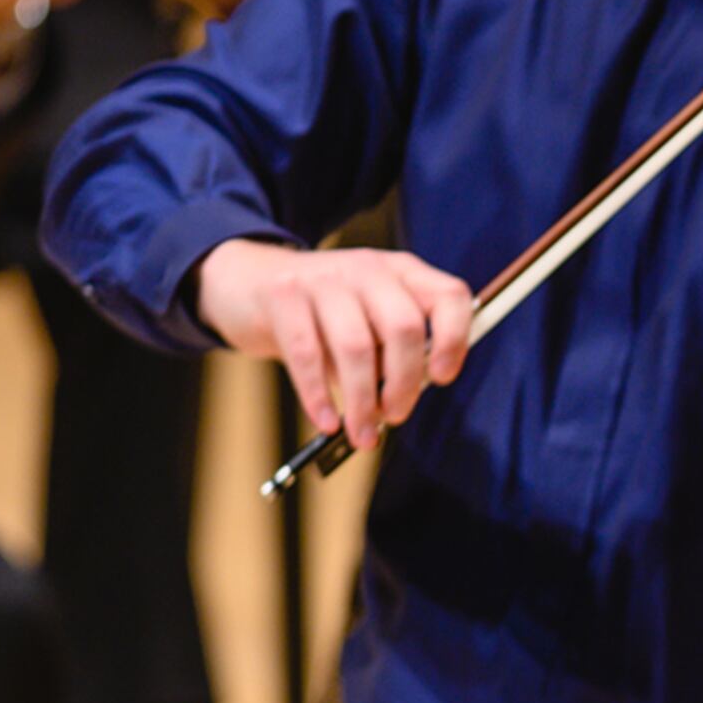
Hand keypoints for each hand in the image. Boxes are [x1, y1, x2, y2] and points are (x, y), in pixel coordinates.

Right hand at [192, 238, 472, 450]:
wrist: (248, 282)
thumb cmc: (322, 315)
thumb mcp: (367, 320)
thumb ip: (390, 351)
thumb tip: (402, 399)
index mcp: (401, 272)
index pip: (449, 296)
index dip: (454, 339)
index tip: (442, 377)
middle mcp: (368, 269)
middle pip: (404, 327)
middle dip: (404, 382)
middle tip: (396, 415)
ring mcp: (324, 278)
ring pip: (356, 346)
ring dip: (363, 401)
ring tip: (363, 433)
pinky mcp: (283, 296)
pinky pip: (307, 354)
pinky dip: (318, 396)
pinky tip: (326, 422)